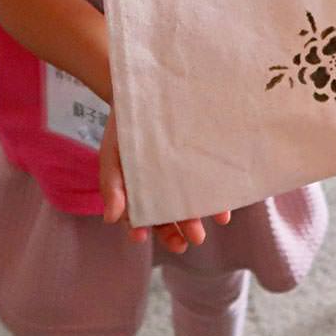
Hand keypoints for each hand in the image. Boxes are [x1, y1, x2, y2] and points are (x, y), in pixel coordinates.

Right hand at [98, 111, 230, 253]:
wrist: (148, 92)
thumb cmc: (125, 127)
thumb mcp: (113, 153)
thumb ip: (112, 185)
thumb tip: (112, 220)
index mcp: (135, 190)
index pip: (136, 215)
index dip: (138, 228)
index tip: (139, 236)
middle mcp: (159, 189)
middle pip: (165, 217)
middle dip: (174, 233)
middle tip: (184, 243)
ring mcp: (181, 178)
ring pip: (187, 207)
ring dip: (194, 222)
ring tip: (201, 233)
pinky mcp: (199, 166)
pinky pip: (208, 187)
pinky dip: (215, 202)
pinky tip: (223, 213)